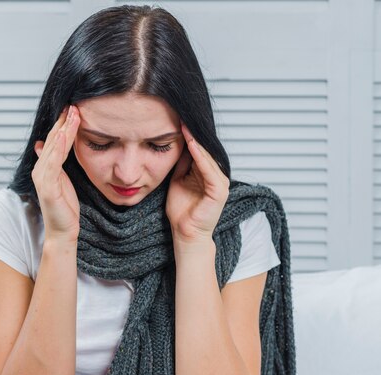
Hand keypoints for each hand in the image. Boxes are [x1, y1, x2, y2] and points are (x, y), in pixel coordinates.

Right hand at [33, 105, 80, 242]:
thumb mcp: (60, 180)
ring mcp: (43, 178)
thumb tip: (43, 143)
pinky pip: (52, 163)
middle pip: (53, 141)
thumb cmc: (64, 207)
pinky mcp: (48, 187)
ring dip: (63, 130)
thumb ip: (54, 162)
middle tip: (73, 105)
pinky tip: (64, 135)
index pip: (55, 141)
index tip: (73, 108)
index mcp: (45, 167)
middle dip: (63, 122)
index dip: (62, 124)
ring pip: (54, 148)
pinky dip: (58, 148)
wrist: (63, 231)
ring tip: (72, 114)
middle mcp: (40, 170)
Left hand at [165, 120, 229, 243]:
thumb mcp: (178, 180)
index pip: (200, 150)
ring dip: (197, 142)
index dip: (190, 136)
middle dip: (194, 135)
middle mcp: (217, 176)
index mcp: (208, 174)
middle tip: (183, 117)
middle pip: (205, 151)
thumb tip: (180, 145)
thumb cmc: (181, 210)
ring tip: (186, 126)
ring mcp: (220, 184)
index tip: (178, 121)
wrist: (185, 232)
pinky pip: (209, 170)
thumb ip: (182, 164)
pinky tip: (191, 144)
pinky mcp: (219, 191)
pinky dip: (200, 157)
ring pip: (208, 157)